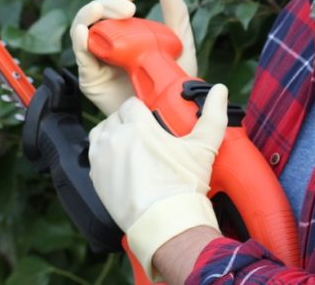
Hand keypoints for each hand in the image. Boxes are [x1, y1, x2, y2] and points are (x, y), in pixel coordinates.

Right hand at [71, 0, 196, 115]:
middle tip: (128, 8)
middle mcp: (108, 44)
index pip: (113, 6)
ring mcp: (97, 60)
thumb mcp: (180, 45)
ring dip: (92, 14)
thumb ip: (176, 15)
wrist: (169, 119)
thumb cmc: (173, 85)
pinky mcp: (90, 79)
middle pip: (97, 13)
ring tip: (106, 11)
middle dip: (108, 3)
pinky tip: (84, 32)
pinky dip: (79, 40)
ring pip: (83, 27)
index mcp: (126, 33)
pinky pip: (80, 55)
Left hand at [88, 83, 228, 280]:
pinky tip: (120, 165)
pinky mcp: (95, 177)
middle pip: (116, 117)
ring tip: (129, 146)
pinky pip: (94, 156)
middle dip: (128, 122)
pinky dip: (104, 155)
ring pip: (101, 133)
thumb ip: (212, 115)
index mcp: (137, 125)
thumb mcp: (203, 148)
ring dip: (112, 134)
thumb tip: (220, 91)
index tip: (151, 120)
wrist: (166, 223)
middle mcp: (114, 137)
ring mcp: (101, 158)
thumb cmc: (183, 185)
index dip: (142, 110)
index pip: (132, 104)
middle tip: (144, 135)